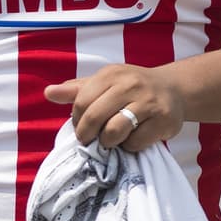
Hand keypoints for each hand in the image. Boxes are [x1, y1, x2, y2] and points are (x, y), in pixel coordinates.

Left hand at [45, 63, 184, 151]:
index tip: (80, 127)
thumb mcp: (103, 83)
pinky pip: (136, 142)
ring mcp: (149, 102)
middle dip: (87, 134)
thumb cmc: (130, 88)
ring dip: (108, 142)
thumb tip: (48, 93)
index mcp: (111, 74)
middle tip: (89, 141)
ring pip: (114, 131)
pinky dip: (129, 146)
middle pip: (95, 117)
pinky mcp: (164, 120)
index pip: (81, 101)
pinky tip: (132, 139)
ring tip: (110, 140)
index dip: (76, 120)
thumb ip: (76, 90)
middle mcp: (130, 84)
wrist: (172, 89)